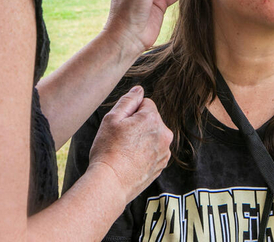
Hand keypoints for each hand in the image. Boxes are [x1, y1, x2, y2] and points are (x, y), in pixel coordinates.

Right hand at [88, 86, 172, 202]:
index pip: (145, 103)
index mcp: (153, 119)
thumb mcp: (112, 119)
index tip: (121, 126)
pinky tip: (131, 161)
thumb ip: (128, 100)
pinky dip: (145, 153)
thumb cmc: (107, 150)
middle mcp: (164, 134)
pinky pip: (154, 150)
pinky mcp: (162, 165)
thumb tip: (139, 89)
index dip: (130, 113)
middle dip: (138, 125)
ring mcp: (165, 151)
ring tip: (125, 152)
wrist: (110, 183)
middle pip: (150, 119)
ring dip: (142, 139)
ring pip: (152, 135)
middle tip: (121, 139)